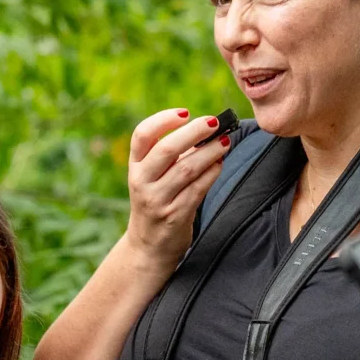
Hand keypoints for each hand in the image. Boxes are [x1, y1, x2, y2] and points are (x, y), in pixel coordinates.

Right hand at [124, 107, 231, 270]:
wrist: (148, 246)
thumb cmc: (156, 201)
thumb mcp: (151, 177)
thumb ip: (170, 155)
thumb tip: (206, 130)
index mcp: (135, 166)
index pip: (142, 135)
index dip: (163, 120)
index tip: (185, 113)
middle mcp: (142, 182)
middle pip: (167, 149)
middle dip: (194, 132)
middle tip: (214, 122)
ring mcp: (157, 200)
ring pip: (187, 168)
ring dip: (209, 152)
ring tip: (225, 141)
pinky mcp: (175, 215)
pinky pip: (198, 189)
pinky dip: (212, 172)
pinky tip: (220, 163)